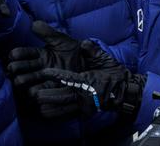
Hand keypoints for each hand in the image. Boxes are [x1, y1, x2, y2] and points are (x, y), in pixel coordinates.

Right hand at [7, 21, 83, 87]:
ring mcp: (44, 79)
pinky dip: (33, 91)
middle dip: (15, 68)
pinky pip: (38, 92)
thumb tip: (33, 24)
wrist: (88, 64)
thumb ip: (48, 32)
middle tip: (13, 68)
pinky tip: (33, 90)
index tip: (13, 55)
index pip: (23, 53)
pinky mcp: (50, 89)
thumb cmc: (74, 50)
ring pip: (26, 82)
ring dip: (22, 80)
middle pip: (20, 68)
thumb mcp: (62, 40)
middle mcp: (39, 67)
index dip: (17, 54)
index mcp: (40, 54)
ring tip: (20, 80)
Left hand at [30, 42, 144, 118]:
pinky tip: (45, 112)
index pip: (69, 78)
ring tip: (36, 103)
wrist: (125, 91)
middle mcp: (86, 95)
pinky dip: (56, 115)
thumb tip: (84, 43)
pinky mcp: (85, 113)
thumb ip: (92, 51)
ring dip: (49, 106)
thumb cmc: (113, 73)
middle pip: (63, 97)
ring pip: (63, 110)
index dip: (55, 75)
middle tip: (34, 92)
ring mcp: (85, 106)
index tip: (44, 72)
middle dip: (47, 95)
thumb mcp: (104, 58)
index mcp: (89, 80)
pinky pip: (67, 116)